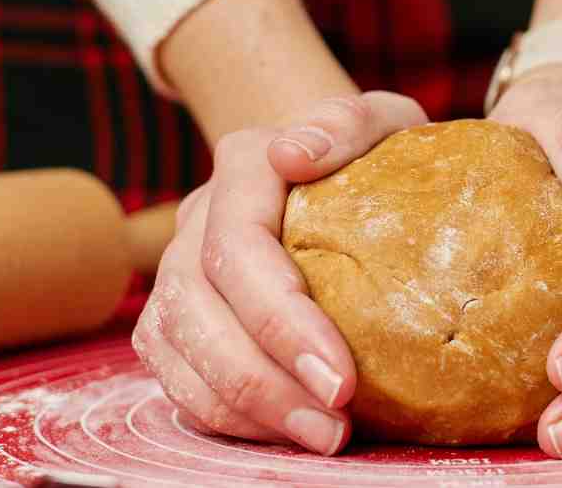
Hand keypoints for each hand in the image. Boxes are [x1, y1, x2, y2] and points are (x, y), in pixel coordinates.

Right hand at [133, 91, 427, 453]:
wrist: (338, 172)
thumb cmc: (376, 156)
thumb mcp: (388, 123)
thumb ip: (350, 123)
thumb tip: (295, 151)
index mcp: (244, 164)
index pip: (239, 243)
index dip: (281, 318)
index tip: (342, 379)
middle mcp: (197, 214)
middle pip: (196, 304)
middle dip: (262, 380)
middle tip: (334, 430)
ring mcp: (177, 268)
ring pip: (174, 346)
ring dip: (243, 407)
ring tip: (321, 439)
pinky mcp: (173, 319)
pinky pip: (174, 376)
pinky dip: (223, 415)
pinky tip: (282, 433)